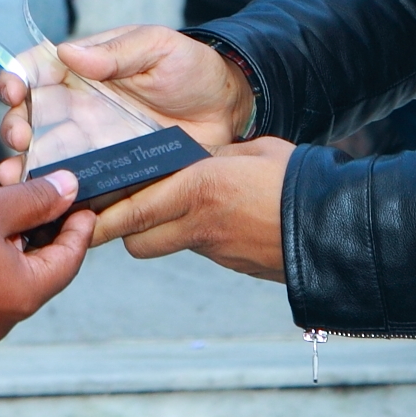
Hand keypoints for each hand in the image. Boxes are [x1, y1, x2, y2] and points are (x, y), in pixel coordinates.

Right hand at [0, 24, 251, 175]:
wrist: (229, 110)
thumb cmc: (193, 68)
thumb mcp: (158, 46)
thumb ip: (117, 51)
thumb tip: (69, 51)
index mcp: (84, 68)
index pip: (38, 69)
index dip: (16, 77)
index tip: (13, 91)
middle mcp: (80, 106)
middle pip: (32, 116)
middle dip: (15, 126)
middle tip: (18, 137)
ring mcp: (93, 141)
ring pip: (47, 154)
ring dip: (25, 165)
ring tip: (14, 177)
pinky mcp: (111, 170)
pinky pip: (81, 183)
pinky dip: (61, 194)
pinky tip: (49, 203)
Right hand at [0, 171, 94, 339]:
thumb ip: (36, 200)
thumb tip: (69, 189)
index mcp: (22, 297)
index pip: (69, 261)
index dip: (79, 227)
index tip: (83, 202)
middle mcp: (2, 320)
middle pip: (41, 273)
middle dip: (46, 234)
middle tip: (52, 198)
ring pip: (10, 279)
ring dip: (16, 245)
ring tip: (13, 207)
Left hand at [89, 138, 291, 279]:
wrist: (337, 226)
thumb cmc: (295, 178)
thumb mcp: (249, 151)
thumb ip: (213, 156)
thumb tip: (194, 160)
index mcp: (197, 190)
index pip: (131, 210)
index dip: (99, 217)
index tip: (77, 214)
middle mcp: (199, 226)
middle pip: (137, 240)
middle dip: (123, 229)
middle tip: (121, 209)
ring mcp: (217, 251)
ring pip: (168, 245)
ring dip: (162, 231)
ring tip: (175, 207)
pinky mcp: (236, 265)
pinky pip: (202, 249)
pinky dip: (198, 236)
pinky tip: (219, 218)